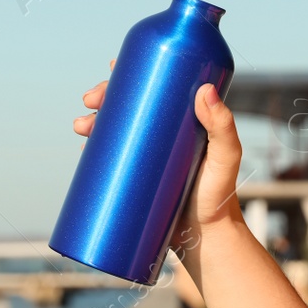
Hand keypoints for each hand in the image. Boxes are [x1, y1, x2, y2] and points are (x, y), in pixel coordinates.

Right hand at [74, 61, 244, 256]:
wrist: (204, 240)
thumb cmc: (220, 196)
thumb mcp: (225, 158)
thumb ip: (222, 126)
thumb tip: (204, 89)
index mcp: (184, 120)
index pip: (156, 87)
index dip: (132, 74)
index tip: (113, 68)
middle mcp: (165, 135)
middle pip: (129, 106)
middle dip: (104, 98)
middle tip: (90, 101)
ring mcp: (149, 158)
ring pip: (116, 130)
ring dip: (93, 122)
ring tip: (81, 127)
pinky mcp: (137, 179)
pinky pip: (112, 159)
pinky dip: (95, 149)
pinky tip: (84, 147)